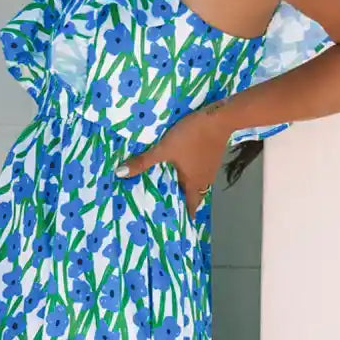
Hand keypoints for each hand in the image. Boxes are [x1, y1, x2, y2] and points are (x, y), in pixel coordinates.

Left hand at [115, 101, 232, 217]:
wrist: (220, 117)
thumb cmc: (191, 137)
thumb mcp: (164, 148)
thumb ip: (143, 161)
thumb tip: (120, 174)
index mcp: (193, 182)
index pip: (191, 205)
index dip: (185, 214)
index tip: (179, 221)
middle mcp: (204, 179)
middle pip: (195, 195)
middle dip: (185, 200)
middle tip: (172, 203)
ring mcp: (211, 167)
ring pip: (199, 182)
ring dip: (189, 185)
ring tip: (175, 185)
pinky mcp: (213, 154)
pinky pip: (202, 169)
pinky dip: (193, 171)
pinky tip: (185, 165)